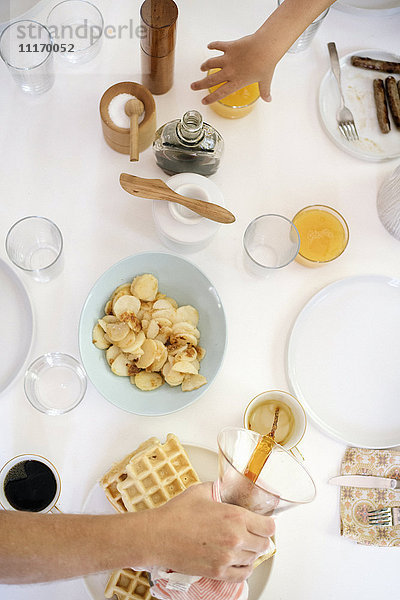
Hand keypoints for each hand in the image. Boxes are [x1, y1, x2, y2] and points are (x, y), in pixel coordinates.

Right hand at [145, 482, 274, 581]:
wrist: (158, 536)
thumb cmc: (177, 514)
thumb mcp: (202, 491)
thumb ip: (220, 489)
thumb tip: (227, 487)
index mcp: (235, 517)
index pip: (269, 526)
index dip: (268, 523)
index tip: (264, 522)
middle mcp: (235, 539)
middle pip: (264, 543)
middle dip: (260, 537)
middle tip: (252, 532)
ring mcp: (227, 558)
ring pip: (254, 559)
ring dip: (251, 551)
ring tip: (242, 544)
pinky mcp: (218, 572)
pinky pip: (243, 574)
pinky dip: (244, 567)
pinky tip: (239, 560)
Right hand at [191, 32, 276, 104]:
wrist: (265, 47)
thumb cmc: (266, 64)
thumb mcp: (265, 80)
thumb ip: (264, 91)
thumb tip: (268, 99)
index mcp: (237, 81)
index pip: (221, 93)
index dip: (211, 98)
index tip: (203, 101)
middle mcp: (229, 71)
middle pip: (211, 80)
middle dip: (200, 84)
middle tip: (193, 86)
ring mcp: (228, 59)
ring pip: (211, 63)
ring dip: (205, 65)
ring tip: (202, 68)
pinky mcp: (230, 47)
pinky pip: (218, 45)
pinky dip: (213, 45)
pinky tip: (209, 46)